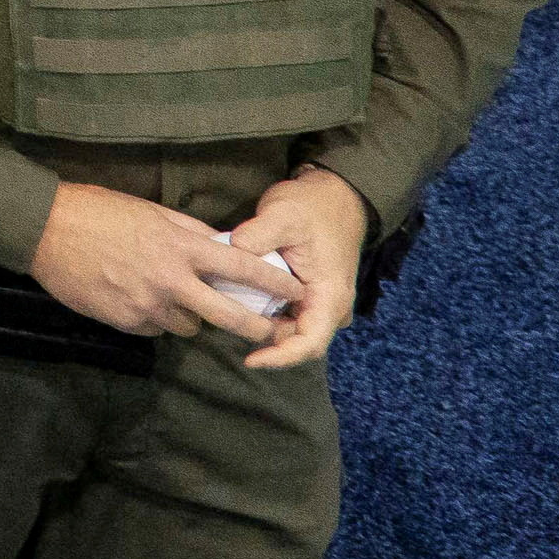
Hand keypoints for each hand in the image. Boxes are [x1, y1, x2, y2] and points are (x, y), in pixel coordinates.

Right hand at [27, 177, 316, 343]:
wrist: (42, 229)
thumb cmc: (97, 209)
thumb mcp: (150, 211)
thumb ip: (188, 232)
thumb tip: (220, 248)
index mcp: (180, 248)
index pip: (243, 269)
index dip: (276, 283)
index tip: (299, 291)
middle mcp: (171, 281)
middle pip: (229, 318)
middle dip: (258, 329)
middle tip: (274, 333)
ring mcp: (148, 306)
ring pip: (189, 327)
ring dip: (190, 317)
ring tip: (174, 300)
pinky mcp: (126, 322)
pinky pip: (154, 328)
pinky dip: (155, 318)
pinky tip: (137, 298)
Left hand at [214, 166, 367, 372]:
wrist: (334, 198)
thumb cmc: (312, 208)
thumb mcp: (284, 214)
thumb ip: (260, 233)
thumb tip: (234, 247)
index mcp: (330, 296)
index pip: (310, 343)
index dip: (281, 357)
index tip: (250, 360)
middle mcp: (329, 307)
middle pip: (297, 341)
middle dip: (265, 344)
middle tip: (224, 330)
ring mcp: (320, 302)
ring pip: (291, 330)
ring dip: (263, 329)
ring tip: (224, 317)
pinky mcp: (308, 295)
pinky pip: (287, 315)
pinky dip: (265, 314)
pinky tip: (236, 303)